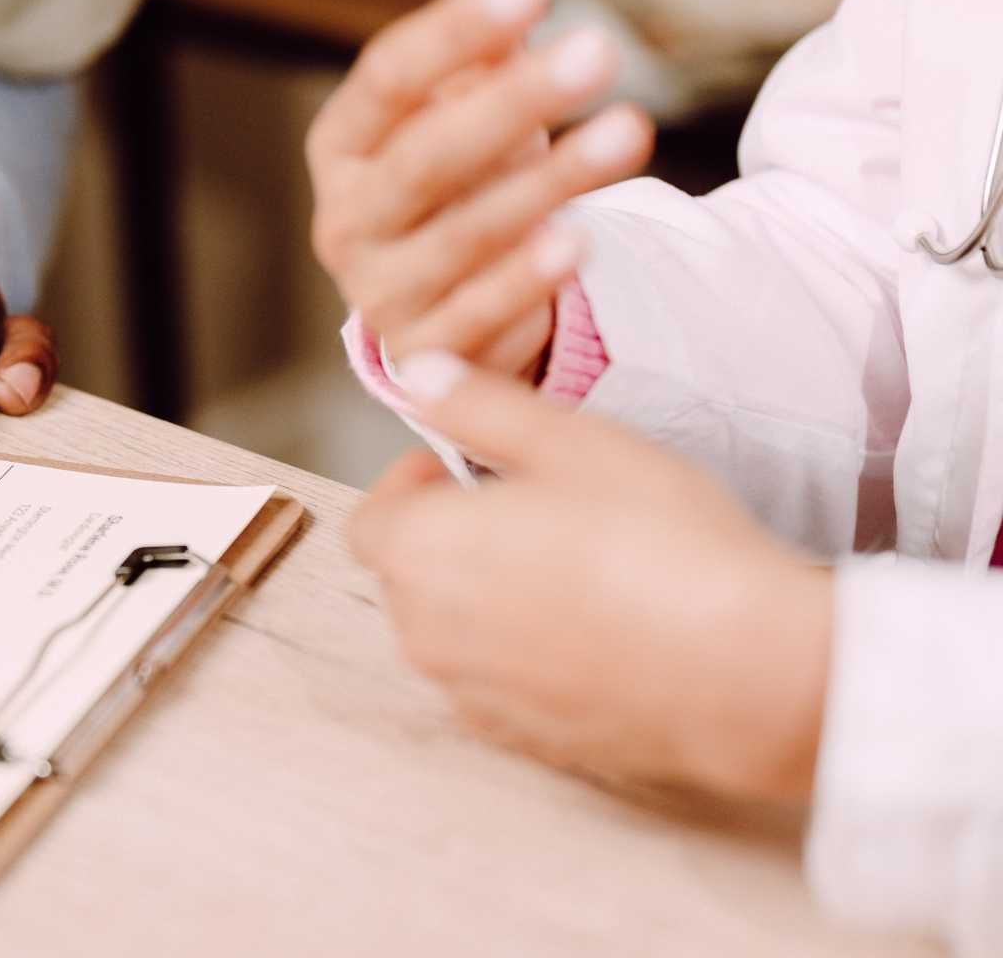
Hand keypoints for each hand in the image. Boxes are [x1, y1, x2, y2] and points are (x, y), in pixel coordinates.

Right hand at [305, 0, 653, 377]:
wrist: (451, 302)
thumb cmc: (460, 178)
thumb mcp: (472, 89)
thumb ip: (484, 5)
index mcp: (342, 142)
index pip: (388, 78)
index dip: (456, 32)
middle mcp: (346, 218)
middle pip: (423, 158)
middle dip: (512, 103)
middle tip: (599, 48)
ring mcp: (379, 291)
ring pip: (458, 237)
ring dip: (544, 187)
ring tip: (627, 133)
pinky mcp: (428, 353)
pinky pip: (475, 317)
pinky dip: (526, 283)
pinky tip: (580, 243)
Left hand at [347, 352, 831, 801]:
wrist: (746, 669)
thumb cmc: (658, 541)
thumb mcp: (569, 441)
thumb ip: (478, 405)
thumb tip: (420, 374)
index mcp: (419, 555)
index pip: (369, 522)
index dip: (407, 488)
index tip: (458, 470)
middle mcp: (427, 636)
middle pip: (408, 578)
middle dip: (448, 539)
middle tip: (527, 511)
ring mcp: (475, 698)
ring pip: (452, 636)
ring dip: (484, 600)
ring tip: (569, 569)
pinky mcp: (528, 742)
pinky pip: (500, 688)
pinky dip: (525, 658)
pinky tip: (594, 633)